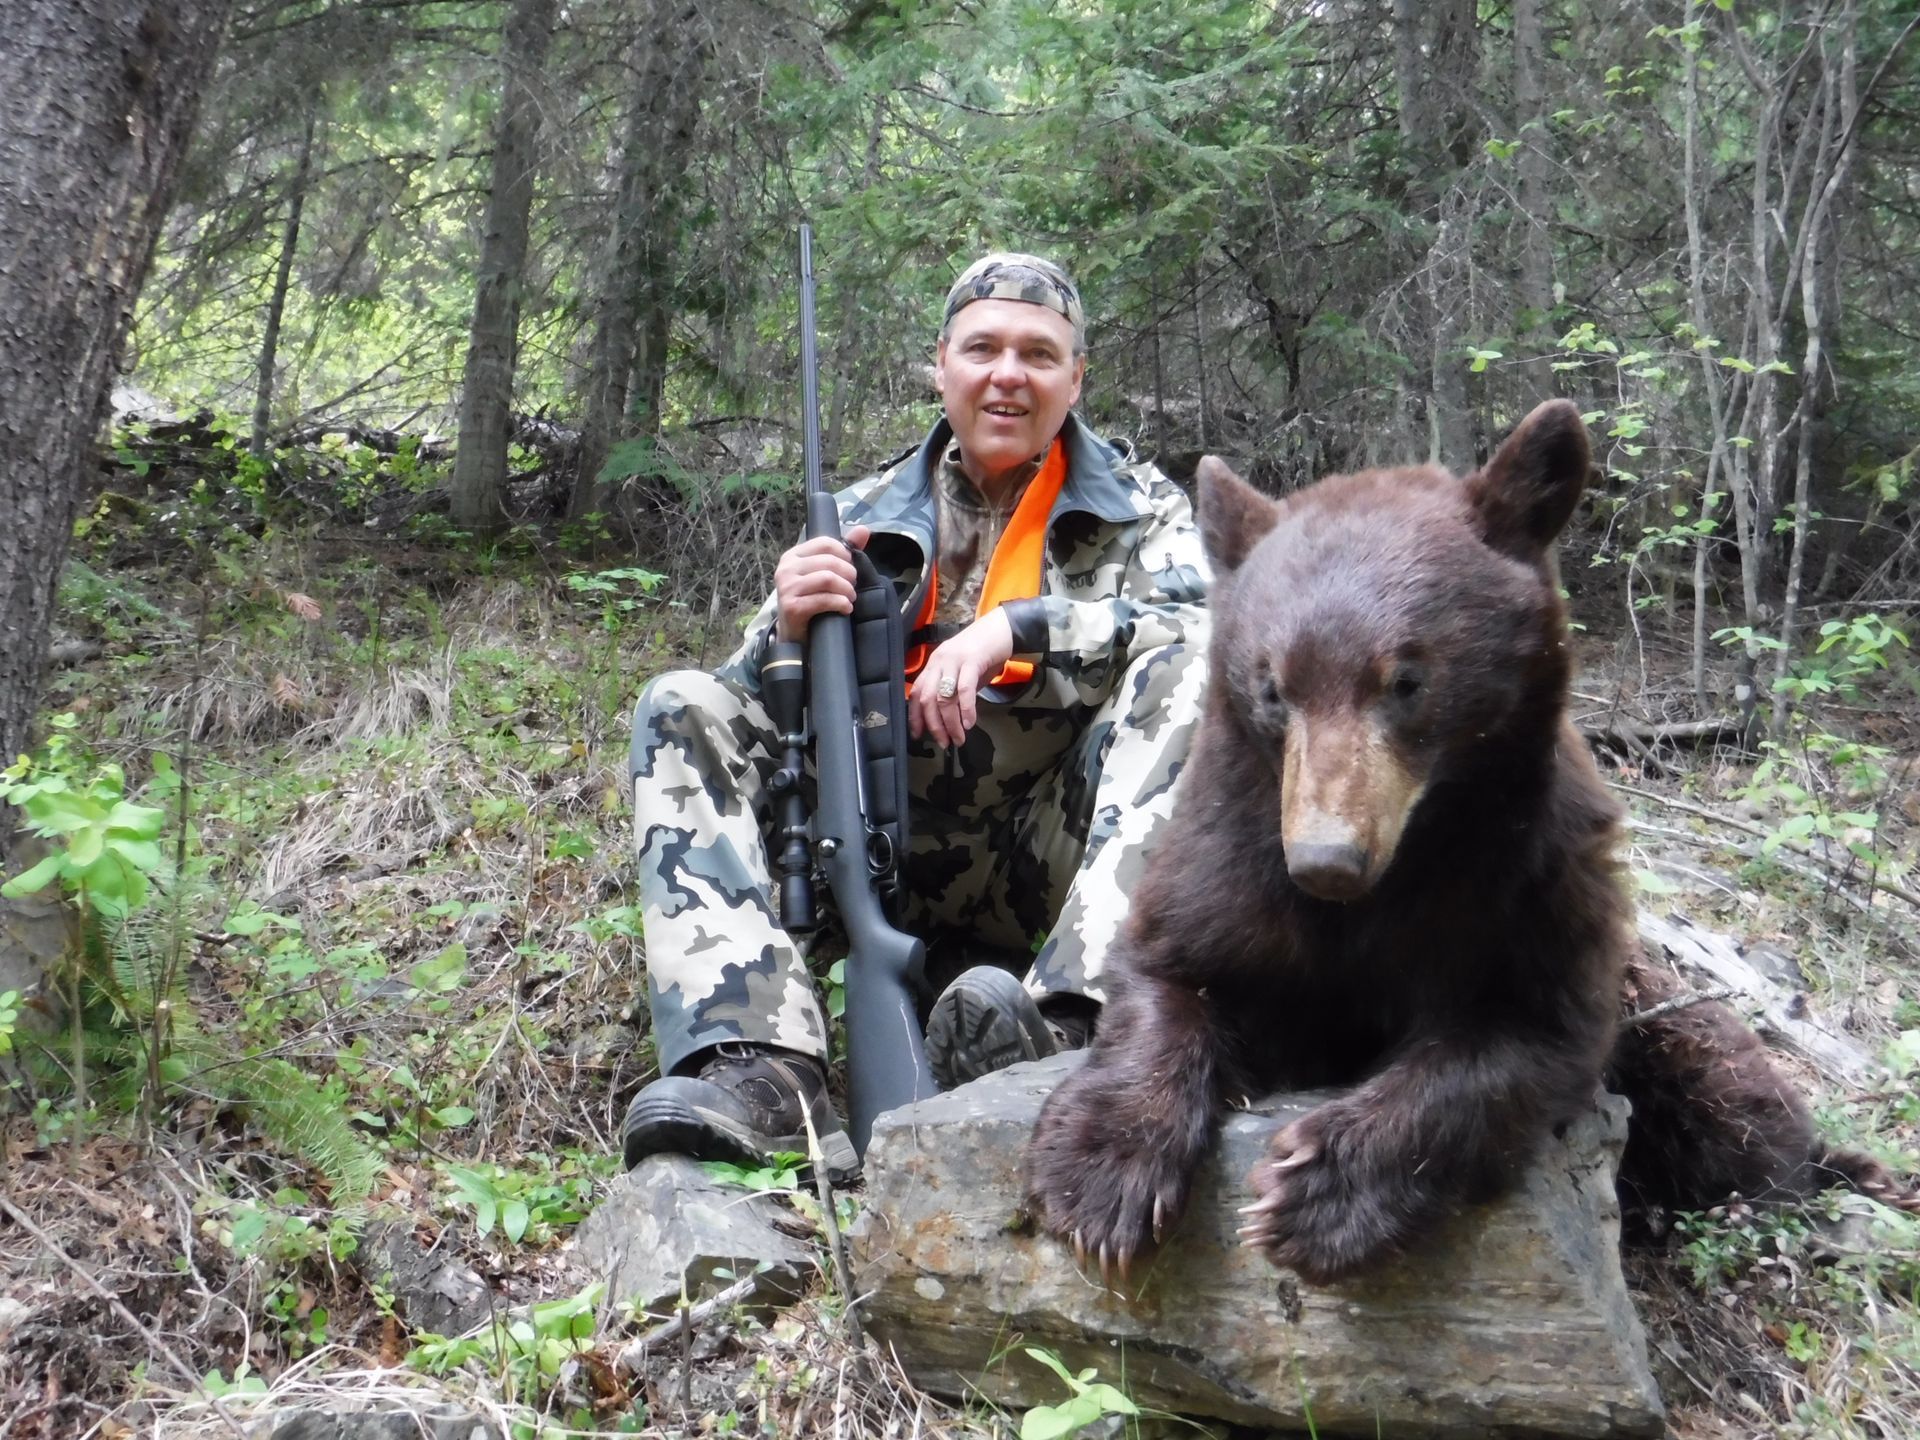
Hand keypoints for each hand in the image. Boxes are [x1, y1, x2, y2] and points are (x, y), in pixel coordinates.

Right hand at [773, 525, 871, 642]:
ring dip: (847, 589)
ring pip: (828, 578)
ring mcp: (787, 587)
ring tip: (850, 598)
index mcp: (794, 555)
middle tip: (853, 587)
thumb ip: (844, 551)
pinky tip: (846, 608)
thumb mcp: (825, 573)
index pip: (826, 543)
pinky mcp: (792, 606)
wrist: (794, 632)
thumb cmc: (811, 599)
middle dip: (849, 574)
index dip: (845, 554)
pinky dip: (841, 603)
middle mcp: (787, 568)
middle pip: (830, 561)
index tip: (850, 569)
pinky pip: (824, 599)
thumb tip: (863, 529)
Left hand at [909, 608, 1014, 747]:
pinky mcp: (972, 660)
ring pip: (944, 697)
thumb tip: (949, 718)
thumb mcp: (962, 671)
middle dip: (934, 725)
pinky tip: (969, 723)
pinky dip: (966, 709)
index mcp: (933, 664)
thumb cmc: (983, 652)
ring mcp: (954, 660)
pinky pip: (964, 689)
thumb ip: (953, 690)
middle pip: (928, 699)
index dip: (915, 716)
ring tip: (959, 738)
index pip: (917, 692)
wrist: (1002, 628)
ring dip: (950, 722)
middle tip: (944, 742)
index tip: (918, 735)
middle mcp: (939, 661)